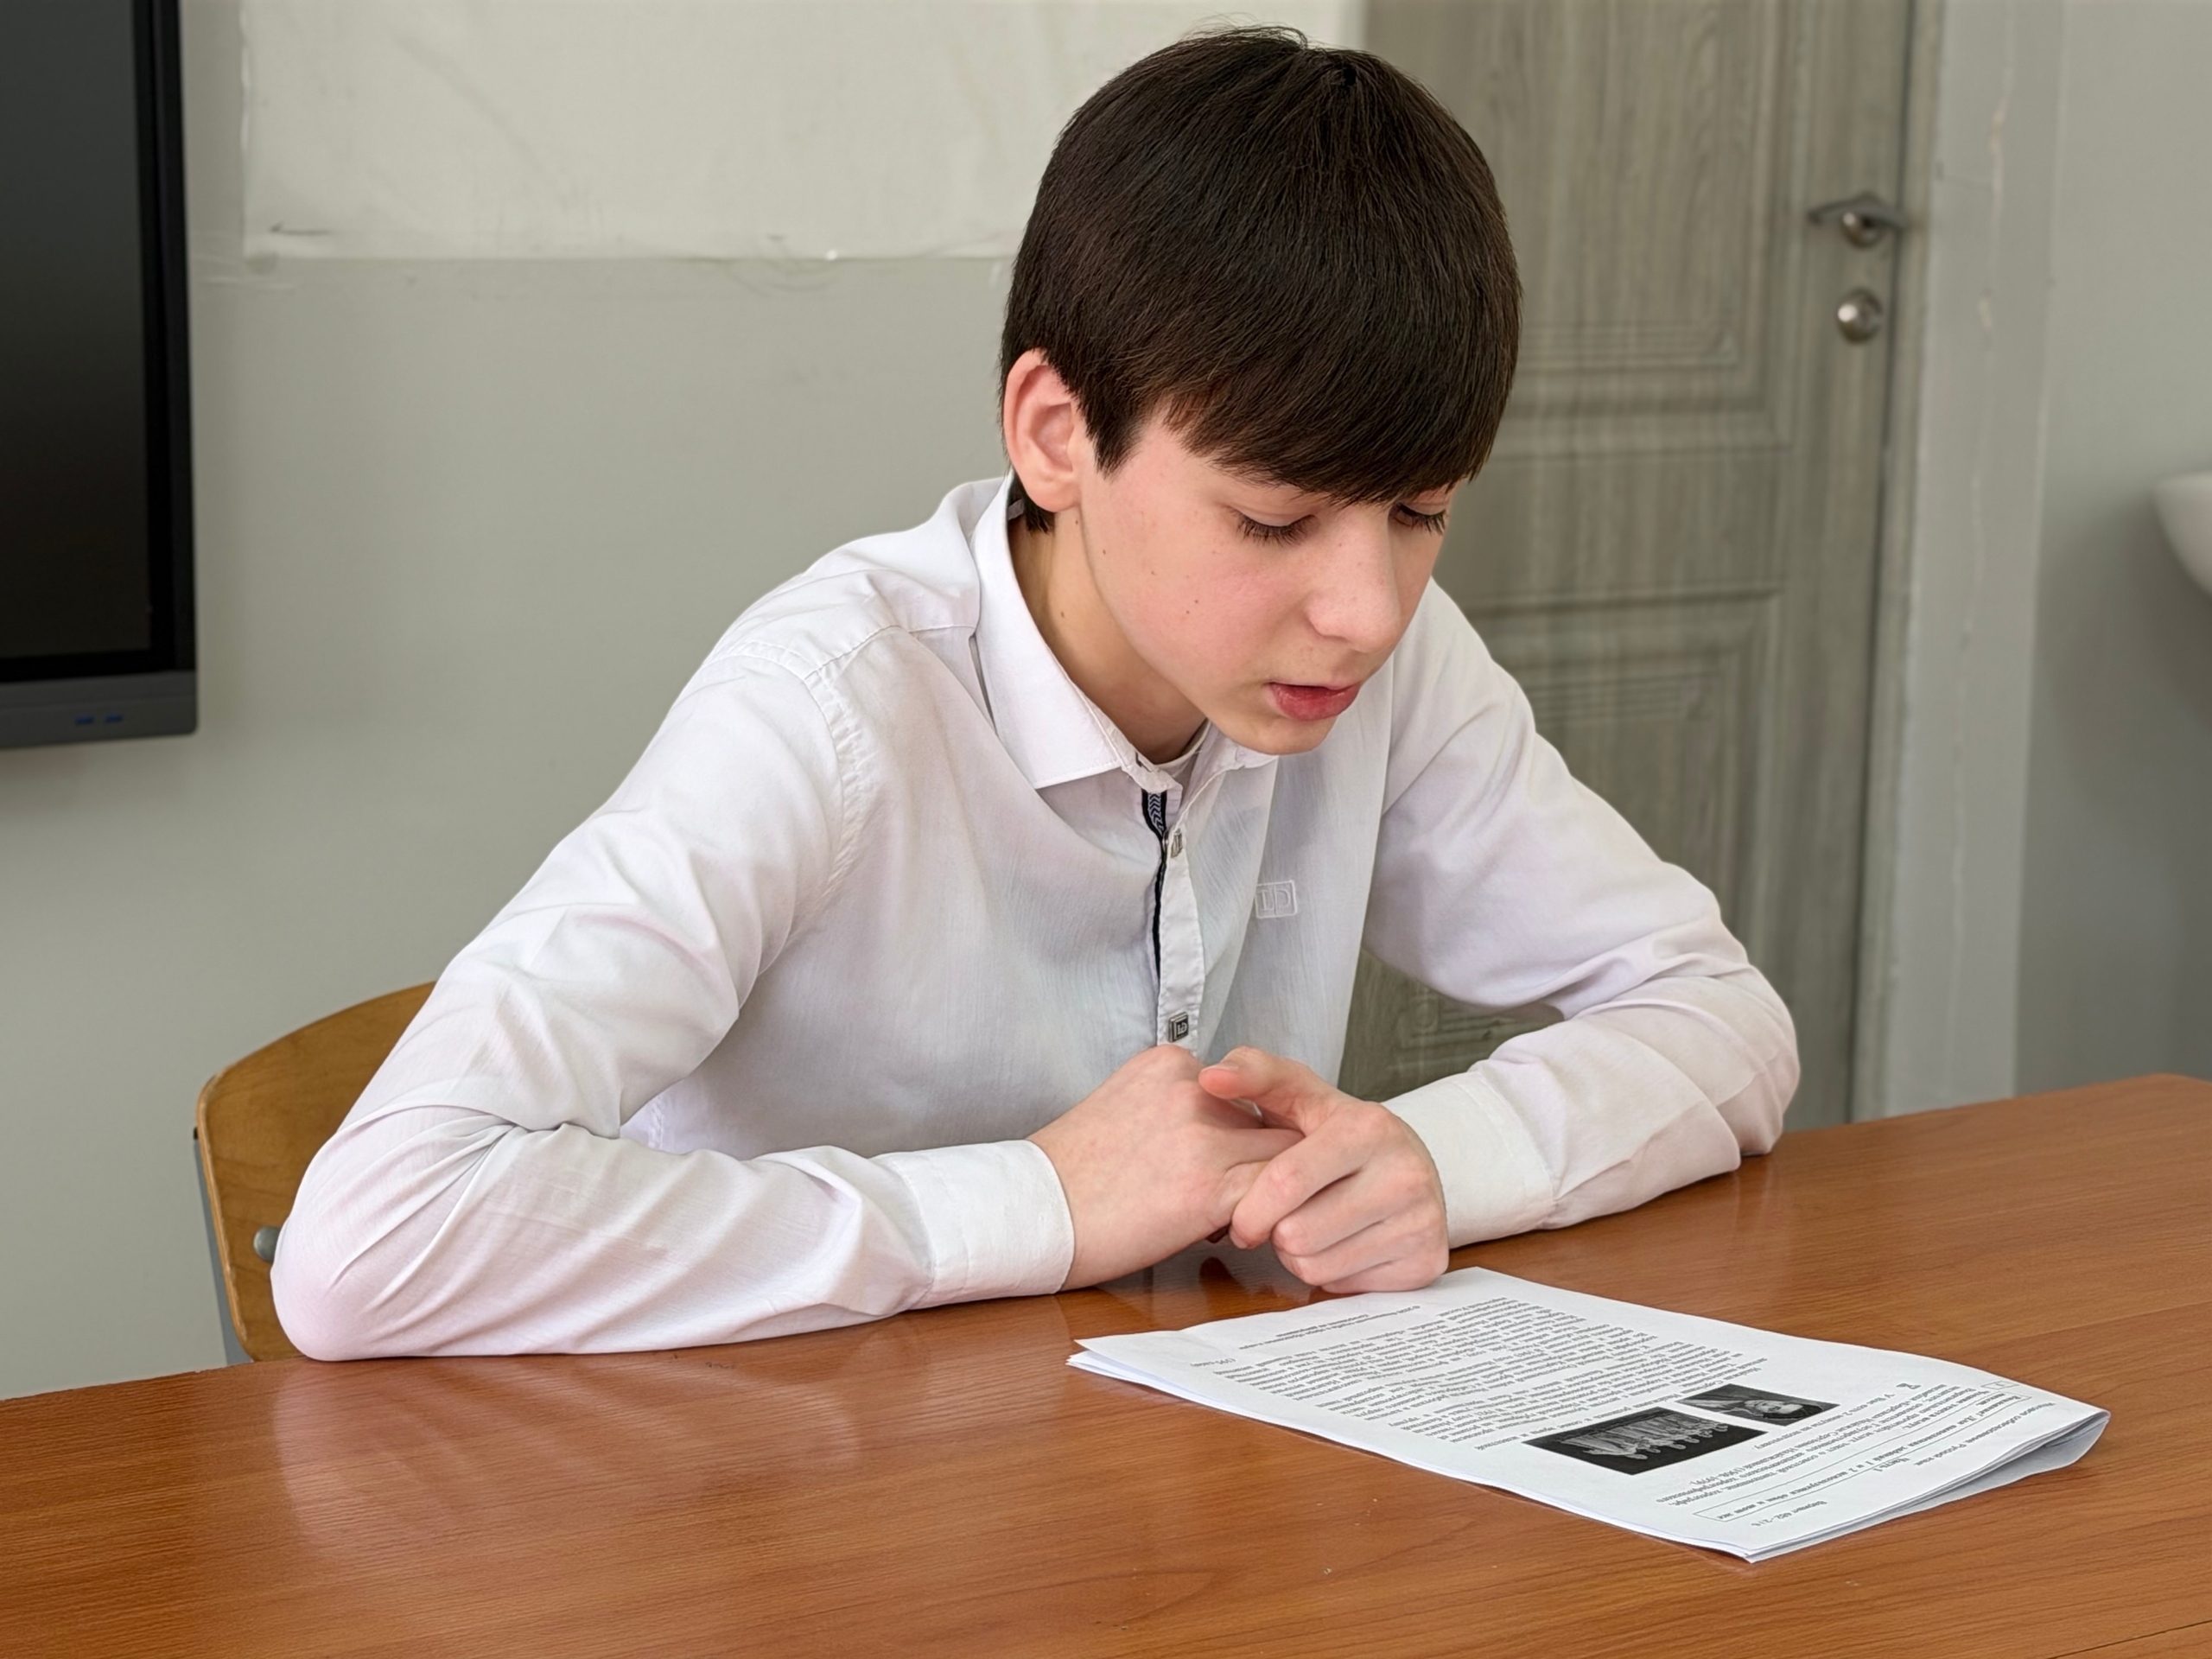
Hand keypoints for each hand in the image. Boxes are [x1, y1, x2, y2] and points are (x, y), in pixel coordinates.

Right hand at [1030, 1045, 1301, 1289]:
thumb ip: (1175, 1106)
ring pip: (1286, 1156)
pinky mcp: (1210, 1186)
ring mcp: (1204, 1135)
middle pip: (1273, 1117)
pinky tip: (1230, 1232)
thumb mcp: (1123, 1106)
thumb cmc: (1068, 1174)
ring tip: (1232, 1214)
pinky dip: (1267, 1217)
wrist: (1031, 1212)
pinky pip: (1275, 1196)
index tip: (1216, 1160)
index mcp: (1170, 1063)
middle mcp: (1193, 1088)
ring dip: (1269, 1188)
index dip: (1240, 1130)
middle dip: (1262, 1157)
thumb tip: (1219, 1132)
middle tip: (1239, 1192)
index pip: (1245, 1088)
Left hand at [1203, 1047, 1449, 1293]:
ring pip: (1315, 1265)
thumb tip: (1212, 1076)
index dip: (1250, 1209)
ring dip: (1297, 1254)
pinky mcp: (1425, 1261)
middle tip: (1283, 1218)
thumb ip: (1255, 1076)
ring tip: (1310, 1225)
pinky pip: (1343, 1285)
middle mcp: (1404, 1174)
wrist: (1411, 1165)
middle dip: (1275, 1231)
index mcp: (1368, 1128)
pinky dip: (1329, 1271)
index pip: (1286, 1181)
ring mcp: (1420, 1221)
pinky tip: (1338, 1243)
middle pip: (1296, 1233)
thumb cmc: (1341, 1133)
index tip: (1240, 1219)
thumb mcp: (1302, 1095)